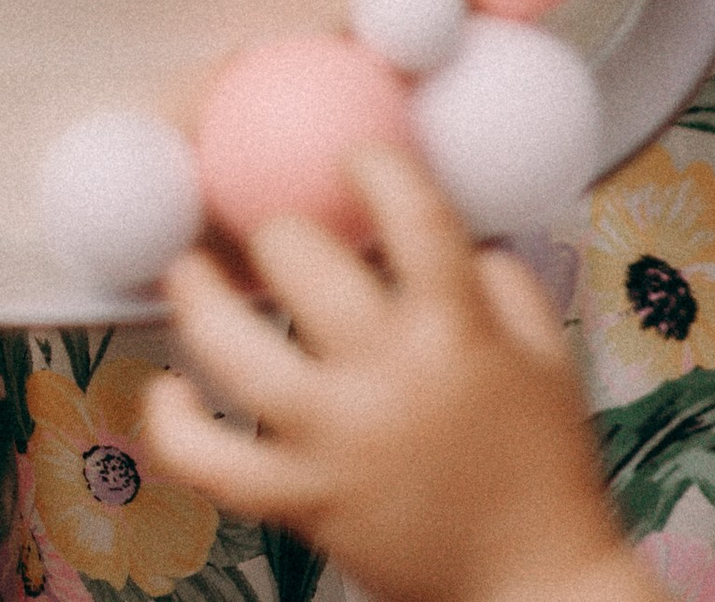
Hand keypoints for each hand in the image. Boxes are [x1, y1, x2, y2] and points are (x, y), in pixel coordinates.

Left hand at [142, 148, 652, 601]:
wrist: (536, 590)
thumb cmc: (544, 470)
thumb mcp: (546, 356)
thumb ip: (498, 276)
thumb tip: (440, 220)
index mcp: (459, 333)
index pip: (411, 212)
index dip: (374, 164)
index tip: (355, 156)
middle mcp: (389, 378)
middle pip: (298, 259)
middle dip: (277, 226)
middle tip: (269, 226)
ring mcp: (337, 443)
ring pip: (233, 349)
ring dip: (196, 295)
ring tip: (185, 267)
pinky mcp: (303, 502)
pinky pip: (211, 462)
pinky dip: (173, 424)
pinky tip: (168, 388)